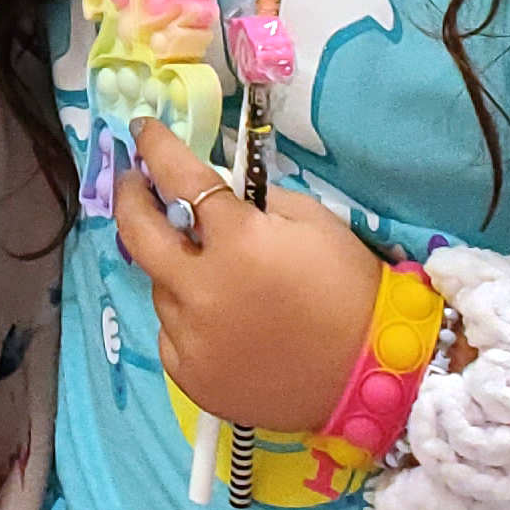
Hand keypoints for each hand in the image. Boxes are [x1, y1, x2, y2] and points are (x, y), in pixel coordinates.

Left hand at [116, 118, 381, 432]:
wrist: (378, 379)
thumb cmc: (351, 291)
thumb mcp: (311, 221)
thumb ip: (250, 201)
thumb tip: (208, 191)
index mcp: (236, 242)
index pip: (177, 176)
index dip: (154, 147)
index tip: (141, 130)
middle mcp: (201, 291)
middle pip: (137, 231)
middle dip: (131, 196)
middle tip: (135, 182)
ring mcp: (193, 340)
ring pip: (160, 287)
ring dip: (176, 269)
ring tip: (212, 273)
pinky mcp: (194, 378)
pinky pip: (172, 334)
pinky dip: (187, 320)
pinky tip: (218, 322)